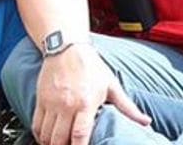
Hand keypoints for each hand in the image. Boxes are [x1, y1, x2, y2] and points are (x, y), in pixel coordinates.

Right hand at [32, 43, 148, 144]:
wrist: (67, 48)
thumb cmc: (91, 67)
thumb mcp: (111, 86)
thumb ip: (127, 107)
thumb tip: (146, 121)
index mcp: (86, 103)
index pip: (80, 135)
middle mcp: (67, 105)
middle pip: (60, 139)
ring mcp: (52, 104)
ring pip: (47, 135)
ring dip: (52, 144)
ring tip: (61, 144)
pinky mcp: (41, 100)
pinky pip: (36, 125)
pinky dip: (40, 135)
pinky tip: (47, 138)